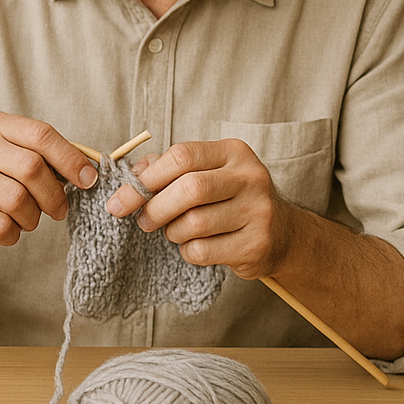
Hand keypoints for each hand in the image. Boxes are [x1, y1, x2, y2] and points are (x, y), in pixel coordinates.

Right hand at [0, 112, 99, 249]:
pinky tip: (6, 228)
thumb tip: (89, 173)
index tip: (88, 180)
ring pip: (17, 200)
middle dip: (53, 195)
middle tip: (59, 210)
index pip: (41, 134)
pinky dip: (12, 234)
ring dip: (31, 218)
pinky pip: (0, 226)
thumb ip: (50, 159)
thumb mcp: (19, 159)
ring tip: (26, 218)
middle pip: (31, 168)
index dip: (70, 159)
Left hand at [105, 138, 299, 279]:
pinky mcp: (257, 244)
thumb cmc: (229, 198)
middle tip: (142, 220)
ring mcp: (258, 211)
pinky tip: (194, 246)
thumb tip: (130, 175)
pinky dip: (188, 251)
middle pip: (188, 189)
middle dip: (154, 208)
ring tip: (173, 231)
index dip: (145, 178)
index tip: (120, 199)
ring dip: (171, 232)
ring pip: (193, 223)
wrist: (283, 233)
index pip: (182, 156)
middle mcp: (251, 177)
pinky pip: (203, 251)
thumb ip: (166, 168)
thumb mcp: (205, 172)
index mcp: (233, 152)